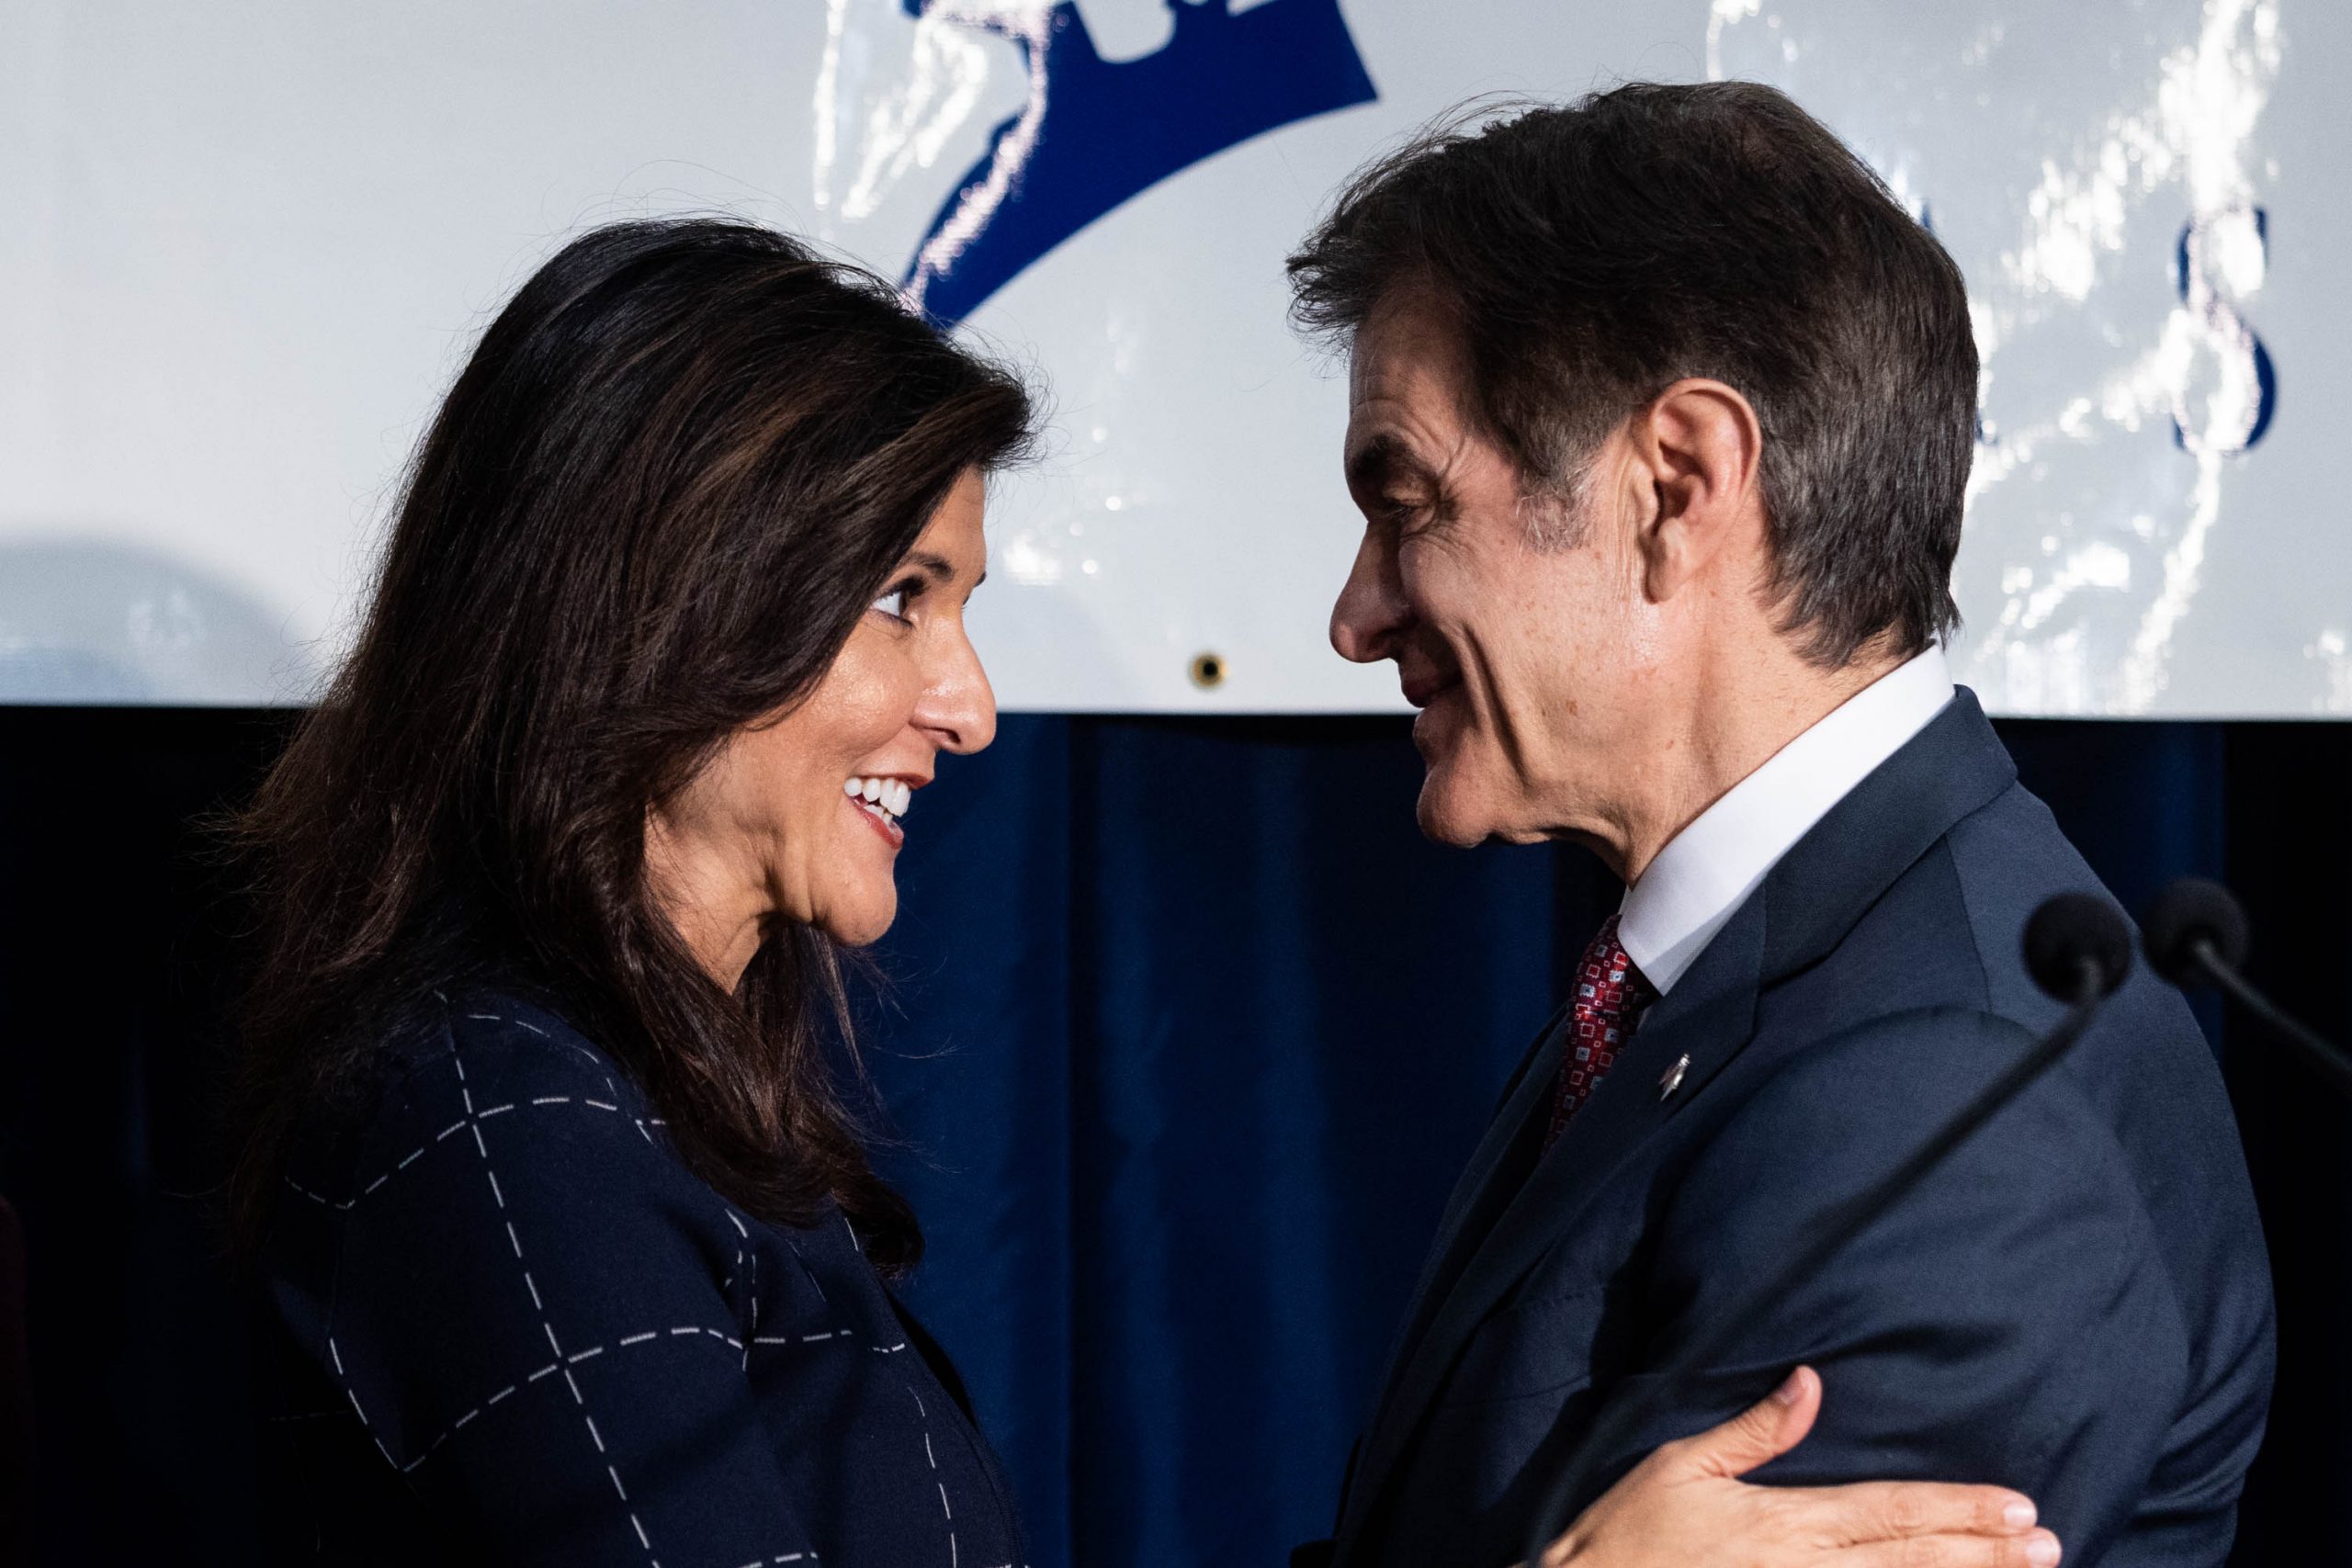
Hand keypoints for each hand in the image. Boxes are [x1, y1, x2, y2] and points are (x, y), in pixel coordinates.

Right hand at [1534, 1366, 2060, 1567]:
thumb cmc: (1624, 1537)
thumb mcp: (1680, 1466)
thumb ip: (1754, 1431)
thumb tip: (1808, 1380)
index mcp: (1784, 1521)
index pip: (1890, 1511)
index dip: (1956, 1508)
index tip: (2017, 1507)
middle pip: (1913, 1561)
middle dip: (1985, 1553)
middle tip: (2050, 1546)